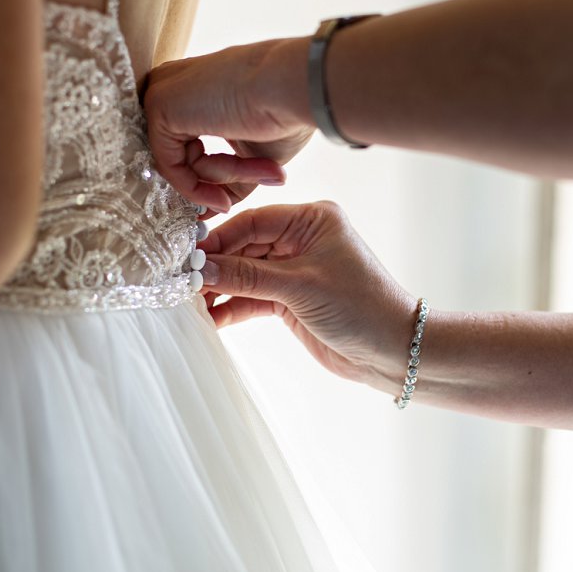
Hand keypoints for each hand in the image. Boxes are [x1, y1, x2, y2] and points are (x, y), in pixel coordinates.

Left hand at [144, 38, 314, 211]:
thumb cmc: (285, 111)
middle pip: (179, 152)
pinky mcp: (158, 105)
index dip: (202, 177)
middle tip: (226, 205)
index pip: (185, 142)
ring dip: (220, 180)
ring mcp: (163, 91)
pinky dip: (196, 187)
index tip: (223, 203)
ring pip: (178, 160)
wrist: (293, 86)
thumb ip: (230, 175)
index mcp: (196, 88)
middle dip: (208, 182)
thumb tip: (215, 207)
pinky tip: (223, 197)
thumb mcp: (256, 152)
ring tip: (261, 174)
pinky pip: (169, 165)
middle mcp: (175, 85)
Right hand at [198, 201, 415, 386]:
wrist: (391, 351)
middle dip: (215, 267)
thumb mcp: (300, 286)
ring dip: (220, 289)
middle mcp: (302, 240)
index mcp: (312, 220)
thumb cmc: (361, 306)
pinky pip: (253, 297)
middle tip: (181, 284)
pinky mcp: (291, 299)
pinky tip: (210, 318)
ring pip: (246, 274)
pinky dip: (233, 307)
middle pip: (244, 247)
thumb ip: (248, 276)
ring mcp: (295, 270)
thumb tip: (201, 267)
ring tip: (190, 304)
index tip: (188, 258)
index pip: (253, 222)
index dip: (219, 239)